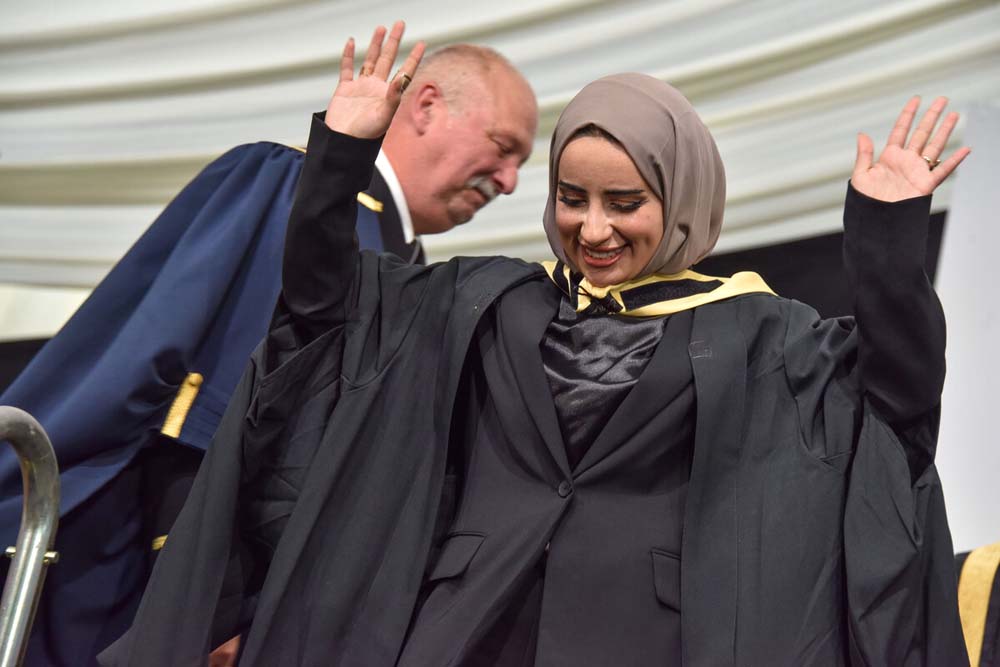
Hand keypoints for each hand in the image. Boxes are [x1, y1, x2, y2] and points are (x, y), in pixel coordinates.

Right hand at [325, 21, 424, 138]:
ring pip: (370, 60)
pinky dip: (349, 55)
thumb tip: (401, 78)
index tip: (422, 43)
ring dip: (376, 44)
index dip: (413, 57)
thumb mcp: (384, 117)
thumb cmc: (366, 135)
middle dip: (394, 41)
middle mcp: (377, 88)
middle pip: (387, 59)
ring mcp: (361, 87)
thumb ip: (393, 98)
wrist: (343, 143)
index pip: (405, 72)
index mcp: (389, 95)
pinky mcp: (345, 89)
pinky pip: (347, 68)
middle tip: (400, 23)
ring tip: (381, 28)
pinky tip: (352, 42)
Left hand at [851, 96, 970, 201]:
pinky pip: (943, 171)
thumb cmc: (866, 201)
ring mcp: (917, 171)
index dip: (908, 115)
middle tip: (942, 99)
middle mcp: (906, 161)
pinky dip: (955, 161)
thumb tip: (862, 134)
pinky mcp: (925, 185)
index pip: (900, 130)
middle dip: (932, 116)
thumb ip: (864, 155)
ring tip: (954, 114)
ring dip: (945, 130)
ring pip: (934, 146)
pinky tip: (965, 149)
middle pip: (922, 133)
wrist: (876, 220)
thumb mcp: (861, 176)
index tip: (916, 100)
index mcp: (889, 157)